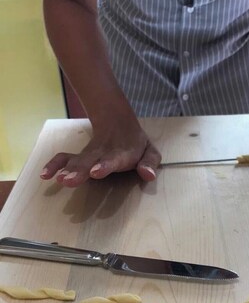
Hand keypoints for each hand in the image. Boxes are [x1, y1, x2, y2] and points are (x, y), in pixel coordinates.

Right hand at [40, 112, 160, 186]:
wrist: (119, 122)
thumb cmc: (136, 144)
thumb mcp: (150, 151)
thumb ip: (150, 162)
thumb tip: (148, 175)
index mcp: (121, 153)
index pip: (113, 159)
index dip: (104, 165)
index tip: (95, 172)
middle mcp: (103, 153)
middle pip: (89, 161)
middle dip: (79, 170)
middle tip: (68, 180)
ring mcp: (90, 154)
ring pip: (76, 160)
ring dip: (67, 169)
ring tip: (59, 179)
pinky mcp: (79, 155)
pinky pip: (64, 157)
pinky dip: (54, 164)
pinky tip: (44, 175)